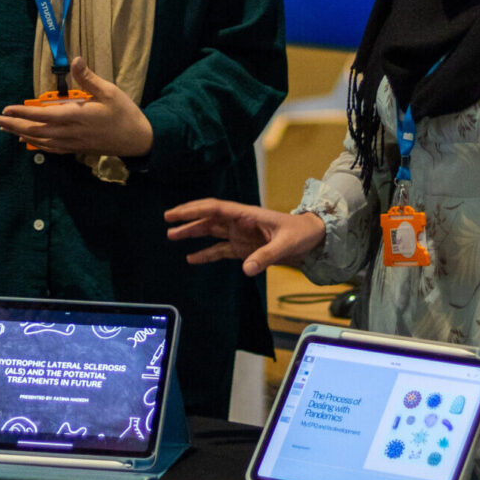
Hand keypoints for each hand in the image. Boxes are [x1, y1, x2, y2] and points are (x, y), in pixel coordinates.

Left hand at [0, 60, 152, 156]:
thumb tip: (75, 60)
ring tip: (4, 129)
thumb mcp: (110, 91)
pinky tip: (27, 141)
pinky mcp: (77, 149)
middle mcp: (71, 132)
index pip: (44, 115)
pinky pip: (51, 149)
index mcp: (78, 116)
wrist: (138, 140)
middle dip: (14, 125)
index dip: (23, 112)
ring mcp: (73, 143)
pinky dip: (36, 145)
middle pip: (36, 130)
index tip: (6, 109)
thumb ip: (89, 78)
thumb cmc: (125, 113)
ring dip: (21, 134)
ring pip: (41, 140)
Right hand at [164, 200, 325, 276]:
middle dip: (187, 218)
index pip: (215, 209)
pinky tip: (191, 259)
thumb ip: (265, 256)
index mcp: (246, 215)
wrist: (312, 239)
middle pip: (208, 218)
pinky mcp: (244, 248)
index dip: (194, 210)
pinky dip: (206, 254)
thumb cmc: (300, 234)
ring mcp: (240, 235)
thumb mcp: (285, 244)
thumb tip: (246, 269)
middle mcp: (239, 223)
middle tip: (166, 221)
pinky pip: (220, 250)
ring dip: (192, 233)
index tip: (175, 213)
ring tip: (171, 236)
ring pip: (211, 232)